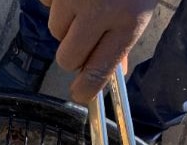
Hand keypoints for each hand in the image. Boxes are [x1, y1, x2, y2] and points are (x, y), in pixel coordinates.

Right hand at [40, 0, 156, 103]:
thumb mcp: (140, 8)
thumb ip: (121, 42)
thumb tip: (106, 76)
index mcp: (128, 21)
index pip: (98, 72)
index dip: (85, 89)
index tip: (80, 94)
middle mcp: (98, 10)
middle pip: (68, 58)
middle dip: (73, 52)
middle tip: (84, 36)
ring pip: (55, 31)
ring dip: (66, 22)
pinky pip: (47, 3)